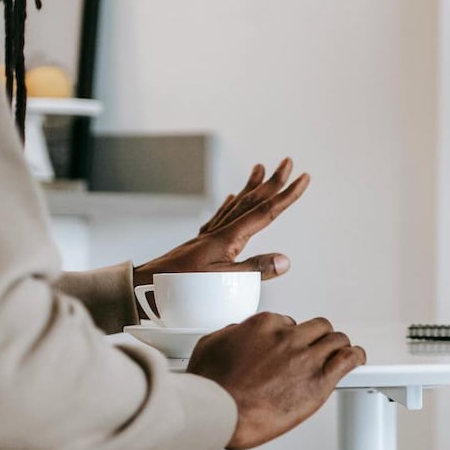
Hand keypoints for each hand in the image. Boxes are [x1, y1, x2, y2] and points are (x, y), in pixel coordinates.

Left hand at [133, 159, 309, 289]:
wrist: (145, 286)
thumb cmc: (182, 287)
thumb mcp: (222, 281)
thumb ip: (254, 269)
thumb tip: (285, 260)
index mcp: (229, 238)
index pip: (266, 212)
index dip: (287, 196)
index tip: (303, 179)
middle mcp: (220, 231)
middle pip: (252, 201)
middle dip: (273, 182)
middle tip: (288, 162)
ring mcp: (209, 236)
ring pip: (236, 205)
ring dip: (252, 186)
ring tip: (261, 169)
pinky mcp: (200, 243)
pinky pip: (220, 216)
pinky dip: (230, 204)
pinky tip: (233, 198)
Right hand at [185, 313, 365, 449]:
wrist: (221, 413)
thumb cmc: (213, 386)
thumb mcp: (211, 345)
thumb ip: (232, 334)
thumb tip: (240, 332)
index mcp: (264, 326)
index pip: (289, 322)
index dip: (291, 337)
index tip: (291, 347)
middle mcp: (288, 338)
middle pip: (317, 328)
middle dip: (317, 338)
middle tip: (317, 349)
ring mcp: (305, 358)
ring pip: (336, 340)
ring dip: (337, 347)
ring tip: (338, 355)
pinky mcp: (319, 381)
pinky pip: (349, 359)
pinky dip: (355, 357)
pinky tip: (356, 359)